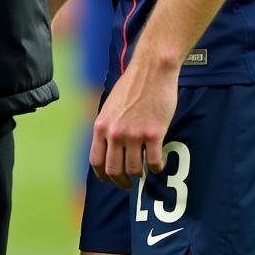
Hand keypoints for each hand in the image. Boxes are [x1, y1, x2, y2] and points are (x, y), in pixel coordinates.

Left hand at [90, 50, 178, 189]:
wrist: (152, 70)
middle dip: (121, 181)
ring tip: (144, 170)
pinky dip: (156, 168)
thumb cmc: (132, 85)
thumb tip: (109, 147)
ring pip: (134, 170)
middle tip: (129, 184)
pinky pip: (154, 162)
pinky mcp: (153, 134)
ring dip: (139, 174)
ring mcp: (134, 135)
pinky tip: (158, 164)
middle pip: (114, 170)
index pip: (96, 161)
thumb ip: (108, 126)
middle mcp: (115, 133)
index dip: (103, 176)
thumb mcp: (110, 106)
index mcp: (101, 125)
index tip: (110, 180)